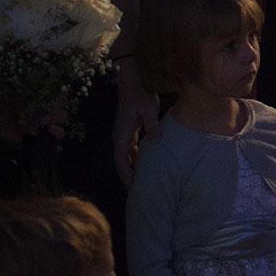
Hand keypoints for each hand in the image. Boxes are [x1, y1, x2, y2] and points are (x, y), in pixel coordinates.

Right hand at [113, 66, 159, 187]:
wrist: (133, 82)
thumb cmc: (140, 95)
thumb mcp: (148, 109)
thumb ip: (152, 124)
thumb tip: (156, 139)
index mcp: (121, 135)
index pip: (121, 161)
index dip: (126, 175)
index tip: (132, 188)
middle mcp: (119, 137)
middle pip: (122, 162)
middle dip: (128, 176)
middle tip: (137, 192)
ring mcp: (123, 133)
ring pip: (127, 156)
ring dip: (132, 168)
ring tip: (141, 182)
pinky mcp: (129, 130)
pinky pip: (131, 149)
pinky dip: (136, 158)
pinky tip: (145, 165)